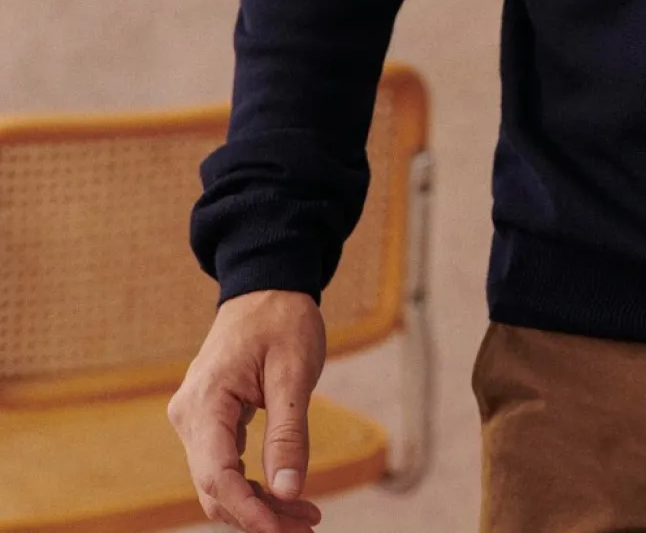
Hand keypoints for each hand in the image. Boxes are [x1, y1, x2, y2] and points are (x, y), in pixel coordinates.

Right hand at [167, 288, 326, 530]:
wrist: (266, 284)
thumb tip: (288, 491)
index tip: (285, 530)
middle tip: (309, 524)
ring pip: (218, 484)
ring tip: (305, 516)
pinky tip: (285, 495)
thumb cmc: (282, 320)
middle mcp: (188, 415)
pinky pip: (222, 466)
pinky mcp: (206, 421)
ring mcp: (193, 419)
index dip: (250, 512)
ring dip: (258, 505)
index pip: (218, 477)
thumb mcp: (294, 372)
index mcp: (205, 401)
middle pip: (215, 489)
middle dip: (259, 516)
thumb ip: (288, 433)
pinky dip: (252, 486)